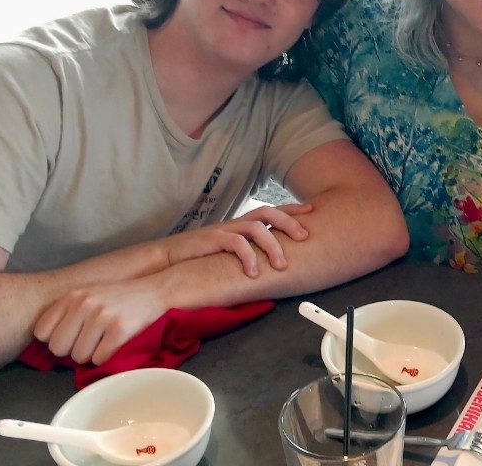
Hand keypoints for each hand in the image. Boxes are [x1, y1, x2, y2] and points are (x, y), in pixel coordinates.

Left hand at [33, 278, 167, 364]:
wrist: (156, 291)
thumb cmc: (119, 298)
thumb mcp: (88, 295)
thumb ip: (66, 313)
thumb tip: (47, 343)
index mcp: (72, 296)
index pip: (42, 332)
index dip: (56, 339)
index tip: (72, 335)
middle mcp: (84, 304)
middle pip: (58, 348)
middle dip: (73, 350)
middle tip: (91, 340)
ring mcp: (102, 316)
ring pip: (79, 357)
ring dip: (92, 355)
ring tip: (106, 339)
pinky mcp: (119, 330)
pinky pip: (100, 359)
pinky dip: (108, 357)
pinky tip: (117, 343)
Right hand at [162, 202, 312, 275]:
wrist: (168, 257)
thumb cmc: (200, 256)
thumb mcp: (228, 252)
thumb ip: (247, 251)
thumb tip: (270, 261)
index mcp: (241, 224)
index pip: (270, 211)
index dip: (291, 209)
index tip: (312, 209)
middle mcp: (235, 223)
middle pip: (267, 212)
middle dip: (289, 222)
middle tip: (305, 236)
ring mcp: (224, 230)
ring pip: (255, 228)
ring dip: (272, 246)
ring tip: (282, 265)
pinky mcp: (212, 240)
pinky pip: (236, 244)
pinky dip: (248, 258)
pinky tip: (254, 273)